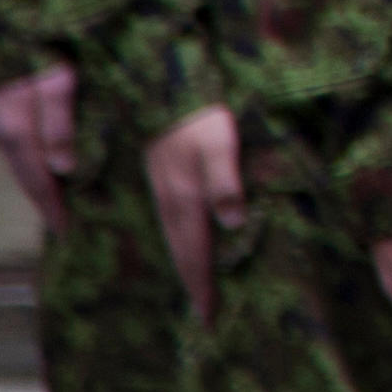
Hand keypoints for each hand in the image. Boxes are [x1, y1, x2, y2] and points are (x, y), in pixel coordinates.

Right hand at [0, 64, 76, 231]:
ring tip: (61, 193)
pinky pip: (19, 131)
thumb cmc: (38, 35)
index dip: (51, 206)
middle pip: (24, 168)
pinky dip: (34, 149)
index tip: (68, 232)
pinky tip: (48, 151)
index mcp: (15, 124)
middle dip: (43, 196)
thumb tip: (63, 170)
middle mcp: (1, 120)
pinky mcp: (3, 88)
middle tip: (66, 220)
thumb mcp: (57, 80)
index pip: (34, 178)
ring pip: (20, 150)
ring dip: (38, 173)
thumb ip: (60, 124)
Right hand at [141, 105, 243, 322]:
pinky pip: (164, 207)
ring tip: (192, 282)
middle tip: (202, 313)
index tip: (208, 317)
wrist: (166, 74)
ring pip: (170, 226)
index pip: (193, 249)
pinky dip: (172, 228)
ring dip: (181, 256)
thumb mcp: (218, 141)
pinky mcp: (161, 161)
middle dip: (192, 278)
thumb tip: (230, 223)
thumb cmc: (200, 109)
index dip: (201, 283)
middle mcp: (168, 191)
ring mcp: (160, 176)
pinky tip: (179, 231)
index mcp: (183, 194)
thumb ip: (223, 180)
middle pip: (179, 244)